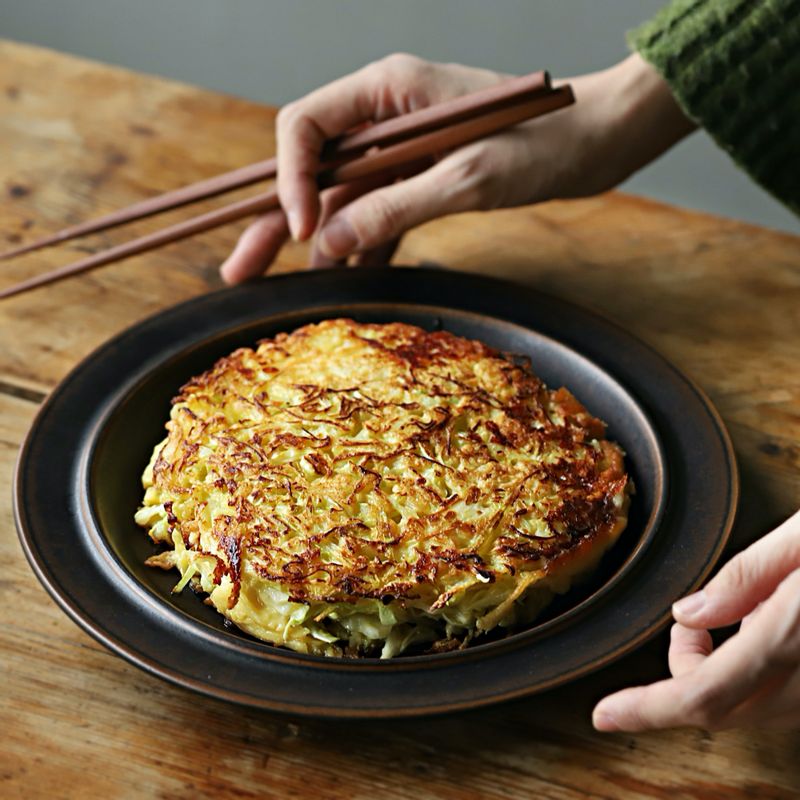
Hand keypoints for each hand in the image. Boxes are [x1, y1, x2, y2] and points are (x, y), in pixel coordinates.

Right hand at [220, 52, 693, 282]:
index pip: (305, 129)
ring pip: (341, 201)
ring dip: (317, 246)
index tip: (297, 235)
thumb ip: (395, 206)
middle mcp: (385, 118)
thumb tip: (328, 244)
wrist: (599, 140)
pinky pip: (379, 217)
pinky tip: (348, 282)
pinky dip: (366, 249)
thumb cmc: (547, 140)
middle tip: (238, 270)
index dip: (290, 182)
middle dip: (273, 220)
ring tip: (284, 290)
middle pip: (312, 172)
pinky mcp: (422, 180)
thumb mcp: (468, 177)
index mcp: (387, 92)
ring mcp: (402, 152)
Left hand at [593, 508, 799, 731]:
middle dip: (682, 679)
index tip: (604, 715)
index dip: (646, 710)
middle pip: (723, 710)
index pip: (702, 694)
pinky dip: (755, 677)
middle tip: (684, 631)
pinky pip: (789, 699)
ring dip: (718, 678)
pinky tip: (763, 633)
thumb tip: (688, 616)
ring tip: (726, 622)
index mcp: (794, 636)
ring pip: (756, 709)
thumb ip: (742, 581)